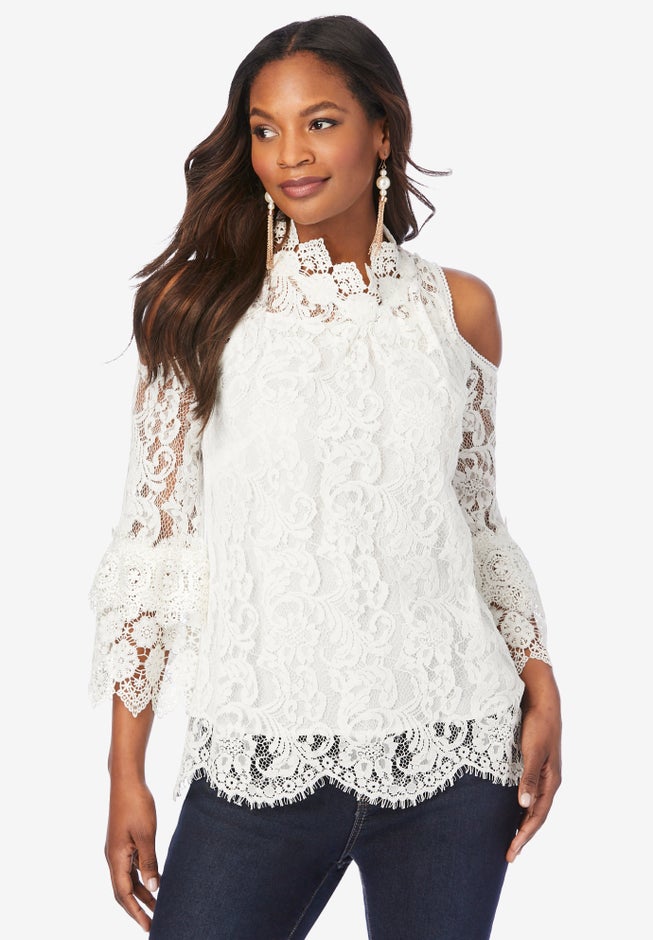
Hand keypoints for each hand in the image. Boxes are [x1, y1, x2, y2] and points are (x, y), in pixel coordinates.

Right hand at [105, 778, 159, 930]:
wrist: (126, 781)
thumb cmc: (136, 804)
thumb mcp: (146, 834)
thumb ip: (149, 862)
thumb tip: (155, 888)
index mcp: (115, 858)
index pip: (124, 894)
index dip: (135, 912)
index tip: (148, 927)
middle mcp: (113, 857)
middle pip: (124, 891)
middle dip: (137, 908)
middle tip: (153, 922)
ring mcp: (117, 849)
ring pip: (128, 878)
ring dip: (142, 892)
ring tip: (158, 905)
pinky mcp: (123, 842)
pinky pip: (131, 866)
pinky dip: (142, 876)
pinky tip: (155, 880)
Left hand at [506, 660, 561, 862]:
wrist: (542, 702)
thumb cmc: (538, 725)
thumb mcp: (532, 751)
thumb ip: (529, 778)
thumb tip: (523, 805)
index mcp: (551, 782)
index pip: (537, 817)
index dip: (524, 836)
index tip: (511, 852)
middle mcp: (549, 782)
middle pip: (536, 816)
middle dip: (523, 836)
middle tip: (508, 855)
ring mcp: (543, 775)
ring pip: (532, 807)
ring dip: (522, 824)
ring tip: (509, 840)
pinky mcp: (534, 766)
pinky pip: (528, 795)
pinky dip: (520, 808)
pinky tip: (511, 812)